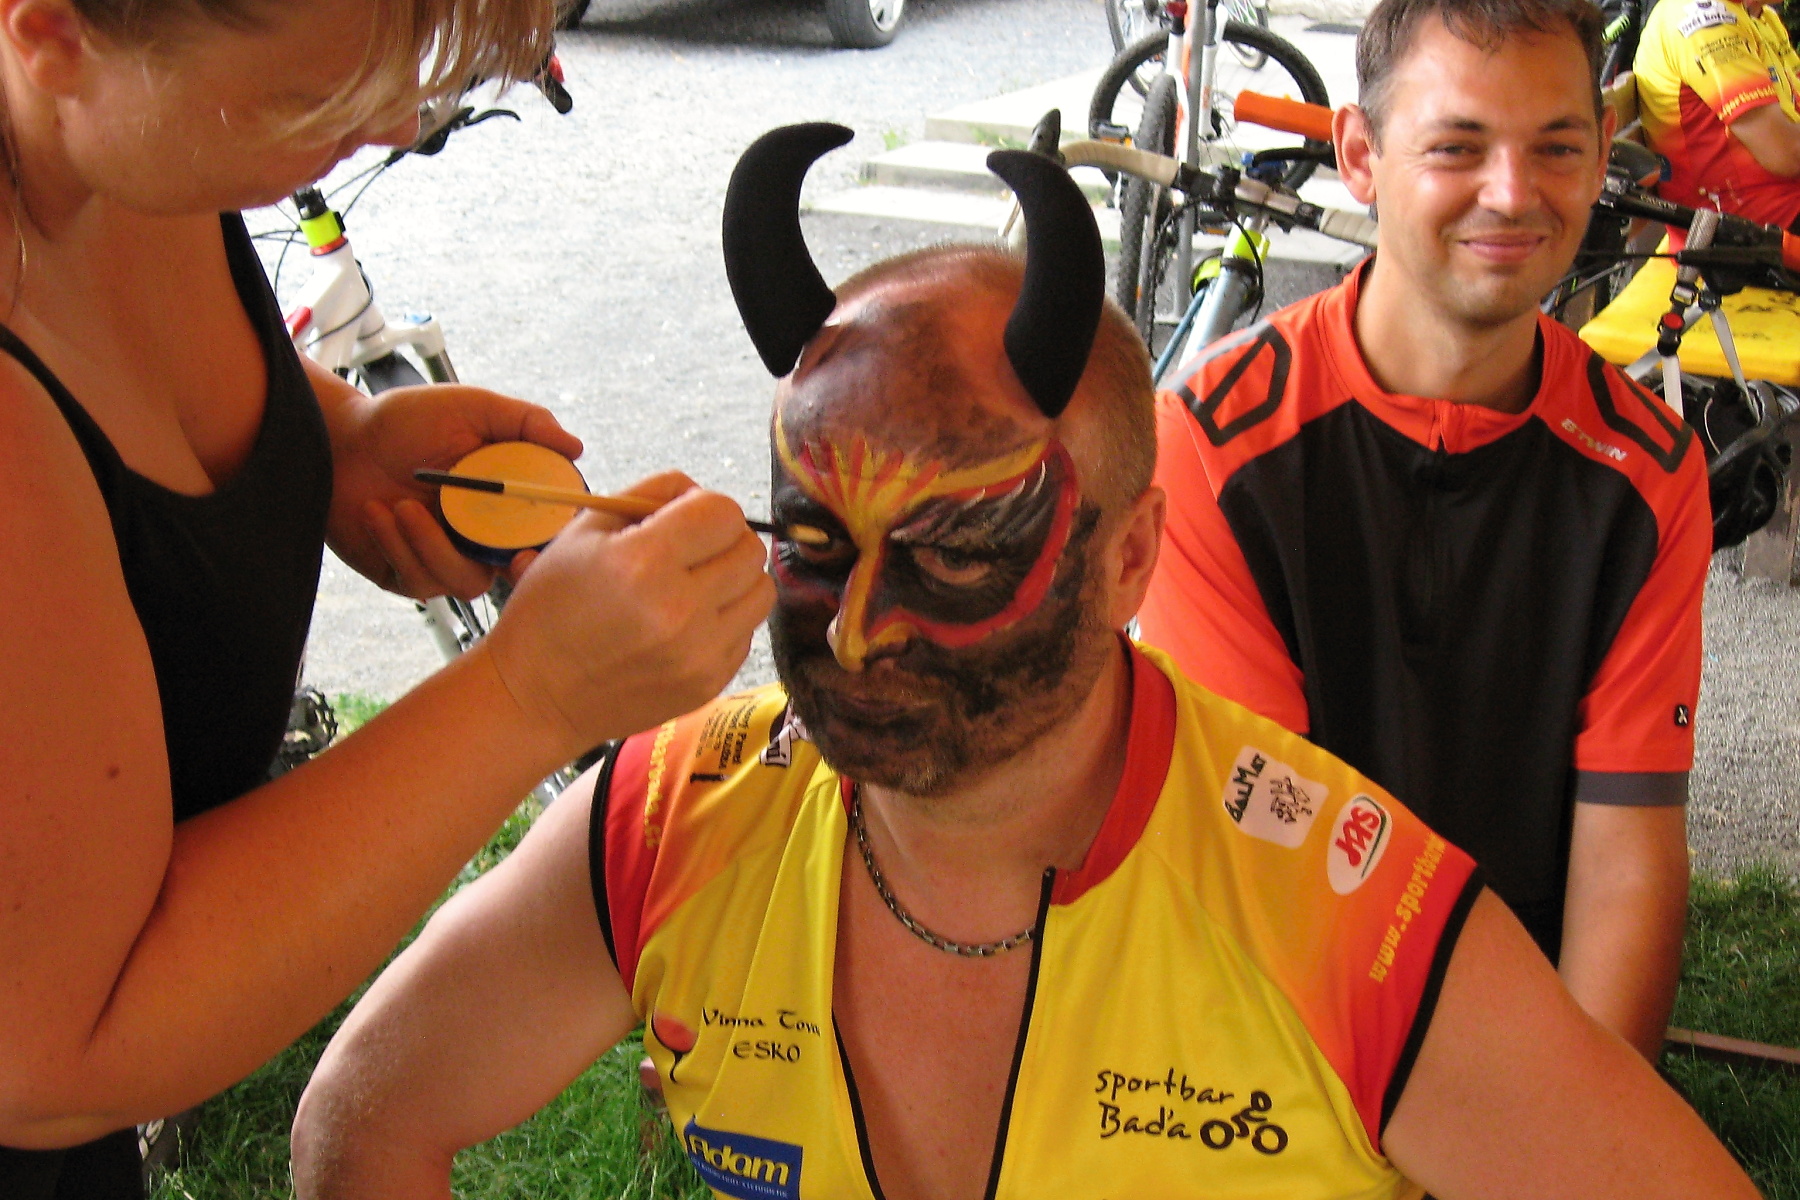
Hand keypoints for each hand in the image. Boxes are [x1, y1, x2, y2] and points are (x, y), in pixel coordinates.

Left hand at [323, 381, 582, 598]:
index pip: (543, 533)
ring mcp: (443, 557)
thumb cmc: (403, 420)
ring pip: (465, 582)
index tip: (538, 544)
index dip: (549, 546)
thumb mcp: (471, 408)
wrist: (338, 438)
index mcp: (504, 500)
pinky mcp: (406, 574)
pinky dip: (398, 546)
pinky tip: (378, 513)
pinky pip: (420, 582)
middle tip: (493, 551)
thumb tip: (575, 447)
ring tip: (401, 505)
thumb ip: (526, 422)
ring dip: (432, 546)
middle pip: (513, 570)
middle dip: (505, 565)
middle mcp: (479, 534)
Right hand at [481, 473, 775, 753]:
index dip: (705, 507)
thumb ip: (651, 493)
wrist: (538, 695)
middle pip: (751, 550)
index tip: (683, 519)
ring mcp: (701, 653)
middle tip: (690, 552)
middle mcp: (680, 610)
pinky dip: (726, 620)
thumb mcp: (584, 530)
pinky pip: (747, 632)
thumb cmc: (553, 607)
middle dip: (724, 540)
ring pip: (761, 591)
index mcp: (644, 563)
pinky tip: (687, 624)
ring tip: (695, 586)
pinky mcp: (710, 683)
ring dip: (735, 580)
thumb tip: (700, 491)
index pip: (723, 512)